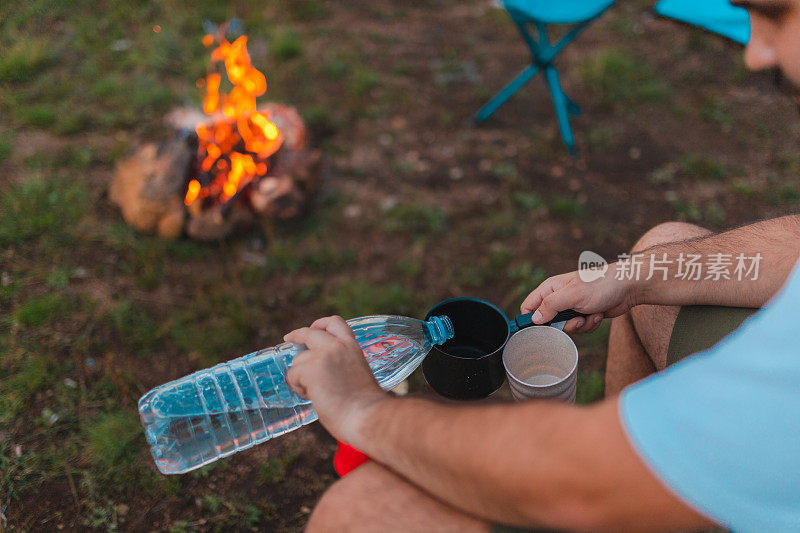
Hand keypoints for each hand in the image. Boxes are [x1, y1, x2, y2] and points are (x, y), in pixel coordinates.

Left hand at [284, 315, 387, 444]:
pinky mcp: (310, 370)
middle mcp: (338, 346)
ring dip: (300, 375)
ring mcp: (323, 356)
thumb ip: (343, 367)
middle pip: (309, 332)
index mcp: (352, 347)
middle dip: (296, 335)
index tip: (313, 329)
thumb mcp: (358, 375)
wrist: (368, 417)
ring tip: (314, 393)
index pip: (335, 323)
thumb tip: (325, 374)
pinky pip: (292, 375)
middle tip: (288, 340)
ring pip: (298, 360)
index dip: (320, 324)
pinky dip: (298, 387)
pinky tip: (312, 398)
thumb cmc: (367, 407)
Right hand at [521, 264, 635, 333]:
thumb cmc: (600, 285)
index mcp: (550, 289)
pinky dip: (590, 324)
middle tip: (576, 319)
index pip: (529, 306)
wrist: (627, 287)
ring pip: (566, 328)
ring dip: (581, 325)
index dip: (530, 319)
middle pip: (548, 323)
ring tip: (591, 313)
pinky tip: (598, 314)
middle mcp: (559, 298)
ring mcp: (572, 308)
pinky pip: (580, 328)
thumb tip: (534, 319)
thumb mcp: (571, 295)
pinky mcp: (584, 315)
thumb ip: (550, 306)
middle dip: (564, 326)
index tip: (539, 330)